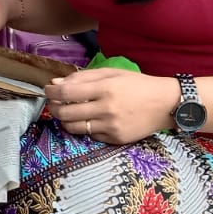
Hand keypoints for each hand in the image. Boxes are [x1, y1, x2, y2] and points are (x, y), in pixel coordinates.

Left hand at [43, 68, 177, 145]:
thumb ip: (82, 77)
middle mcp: (106, 109)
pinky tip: (89, 120)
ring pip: (73, 128)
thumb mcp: (111, 73)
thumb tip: (56, 83)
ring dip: (64, 120)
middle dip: (53, 108)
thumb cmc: (137, 85)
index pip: (66, 93)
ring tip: (67, 112)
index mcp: (105, 89)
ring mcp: (111, 127)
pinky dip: (84, 128)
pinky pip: (90, 135)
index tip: (47, 90)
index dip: (51, 92)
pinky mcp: (115, 139)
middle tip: (53, 103)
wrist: (165, 104)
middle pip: (65, 113)